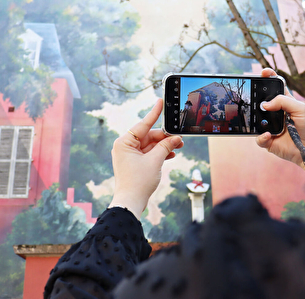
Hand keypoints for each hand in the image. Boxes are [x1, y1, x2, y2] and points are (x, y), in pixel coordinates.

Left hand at [109, 99, 182, 218]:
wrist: (130, 203)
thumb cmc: (138, 182)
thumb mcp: (155, 161)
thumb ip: (166, 146)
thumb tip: (176, 138)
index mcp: (124, 142)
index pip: (143, 124)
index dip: (154, 113)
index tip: (160, 102)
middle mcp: (126, 146)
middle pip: (149, 136)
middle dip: (165, 137)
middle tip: (180, 138)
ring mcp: (130, 155)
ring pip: (151, 145)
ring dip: (165, 146)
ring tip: (179, 147)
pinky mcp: (135, 162)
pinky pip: (149, 153)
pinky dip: (160, 153)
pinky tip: (171, 155)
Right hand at [256, 68, 304, 173]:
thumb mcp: (300, 108)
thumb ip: (283, 101)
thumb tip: (264, 104)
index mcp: (286, 103)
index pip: (275, 88)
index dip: (269, 78)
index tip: (264, 72)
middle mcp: (277, 114)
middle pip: (262, 103)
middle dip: (255, 97)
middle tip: (252, 92)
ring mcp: (271, 127)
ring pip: (256, 120)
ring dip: (255, 118)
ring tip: (260, 116)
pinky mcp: (270, 142)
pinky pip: (259, 138)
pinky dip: (261, 136)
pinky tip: (268, 134)